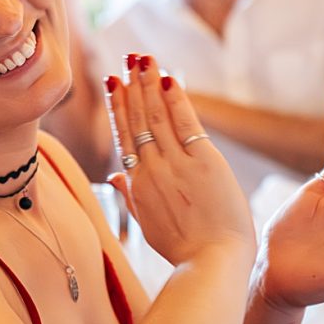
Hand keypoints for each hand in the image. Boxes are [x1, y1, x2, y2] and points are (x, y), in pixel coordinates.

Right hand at [104, 54, 254, 265]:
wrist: (211, 264)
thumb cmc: (184, 250)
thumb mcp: (148, 225)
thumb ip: (129, 197)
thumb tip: (112, 176)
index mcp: (138, 184)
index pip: (124, 137)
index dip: (118, 108)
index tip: (115, 85)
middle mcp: (151, 169)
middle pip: (136, 120)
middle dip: (131, 87)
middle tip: (126, 61)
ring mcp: (175, 164)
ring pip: (156, 116)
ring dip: (148, 84)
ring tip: (141, 59)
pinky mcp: (203, 162)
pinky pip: (185, 123)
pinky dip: (175, 99)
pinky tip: (167, 78)